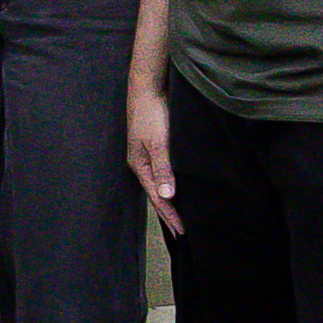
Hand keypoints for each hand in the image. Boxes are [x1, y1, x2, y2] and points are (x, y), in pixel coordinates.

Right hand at [127, 82, 180, 235]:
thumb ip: (164, 169)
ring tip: (178, 215)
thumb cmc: (151, 115)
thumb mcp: (159, 143)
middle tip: (180, 232)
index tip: (182, 232)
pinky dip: (170, 185)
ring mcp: (148, 155)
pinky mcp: (155, 147)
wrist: (147, 90)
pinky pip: (163, 173)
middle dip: (167, 213)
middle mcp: (143, 164)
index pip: (157, 198)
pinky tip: (176, 188)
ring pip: (160, 185)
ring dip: (169, 201)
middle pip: (156, 194)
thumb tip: (167, 196)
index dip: (170, 215)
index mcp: (140, 166)